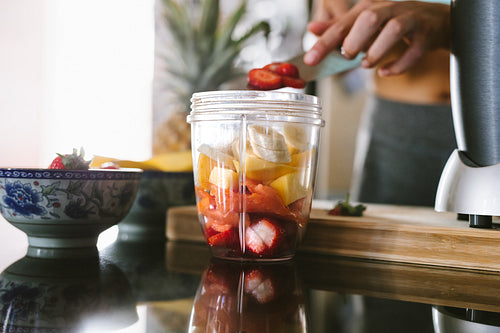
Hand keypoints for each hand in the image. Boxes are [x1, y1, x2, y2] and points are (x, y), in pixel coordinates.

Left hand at [304, 0, 449, 75]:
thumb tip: (312, 28)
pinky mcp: (428, 34)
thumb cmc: (395, 24)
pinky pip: (416, 49)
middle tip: (348, 56)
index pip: (343, 23)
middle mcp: (390, 9)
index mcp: (370, 7)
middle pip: (370, 18)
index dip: (325, 42)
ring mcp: (412, 19)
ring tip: (367, 64)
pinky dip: (399, 64)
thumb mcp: (365, 25)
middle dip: (355, 40)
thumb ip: (340, 28)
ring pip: (394, 29)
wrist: (438, 22)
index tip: (310, 60)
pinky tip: (386, 72)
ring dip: (377, 51)